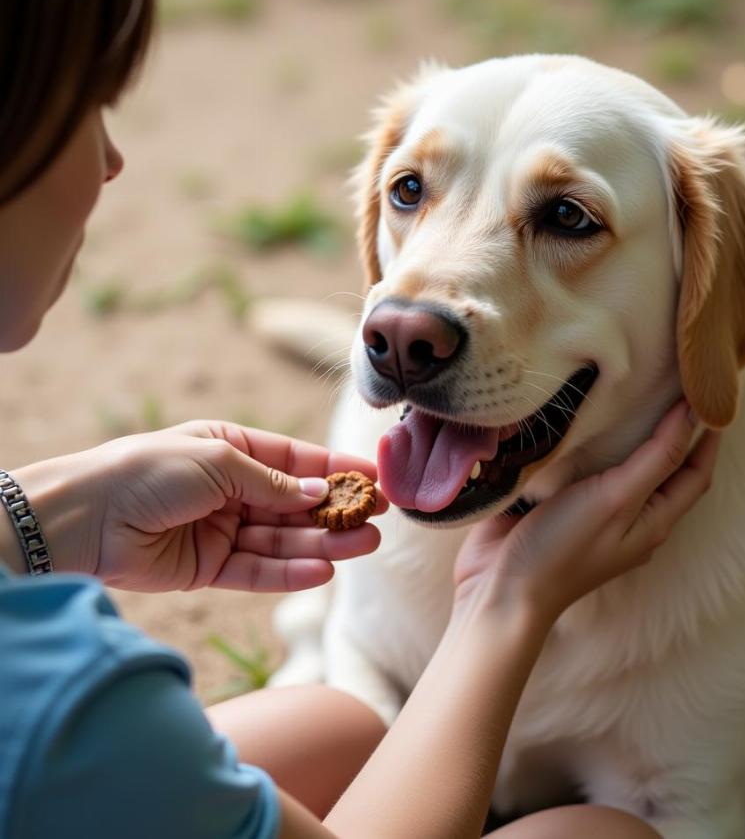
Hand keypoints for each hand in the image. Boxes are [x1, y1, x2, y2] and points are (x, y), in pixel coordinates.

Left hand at [13, 421, 386, 591]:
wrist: (85, 518)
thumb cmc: (148, 470)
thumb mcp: (219, 461)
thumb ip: (272, 483)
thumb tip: (318, 495)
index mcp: (232, 450)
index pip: (295, 461)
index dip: (335, 470)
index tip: (375, 478)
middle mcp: (232, 490)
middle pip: (296, 505)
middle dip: (337, 512)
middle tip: (379, 518)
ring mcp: (223, 529)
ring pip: (284, 540)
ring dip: (324, 544)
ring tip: (364, 545)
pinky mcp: (210, 567)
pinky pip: (259, 571)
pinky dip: (290, 573)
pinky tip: (323, 570)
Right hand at [453, 401, 719, 625]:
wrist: (500, 586)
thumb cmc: (562, 547)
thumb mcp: (617, 498)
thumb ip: (656, 458)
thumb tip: (692, 415)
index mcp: (653, 522)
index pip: (694, 475)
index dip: (707, 438)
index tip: (709, 395)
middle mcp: (630, 517)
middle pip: (663, 469)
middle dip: (672, 430)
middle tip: (671, 385)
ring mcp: (594, 512)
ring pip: (624, 466)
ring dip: (630, 433)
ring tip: (631, 392)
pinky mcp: (561, 504)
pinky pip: (587, 468)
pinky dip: (593, 443)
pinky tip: (584, 420)